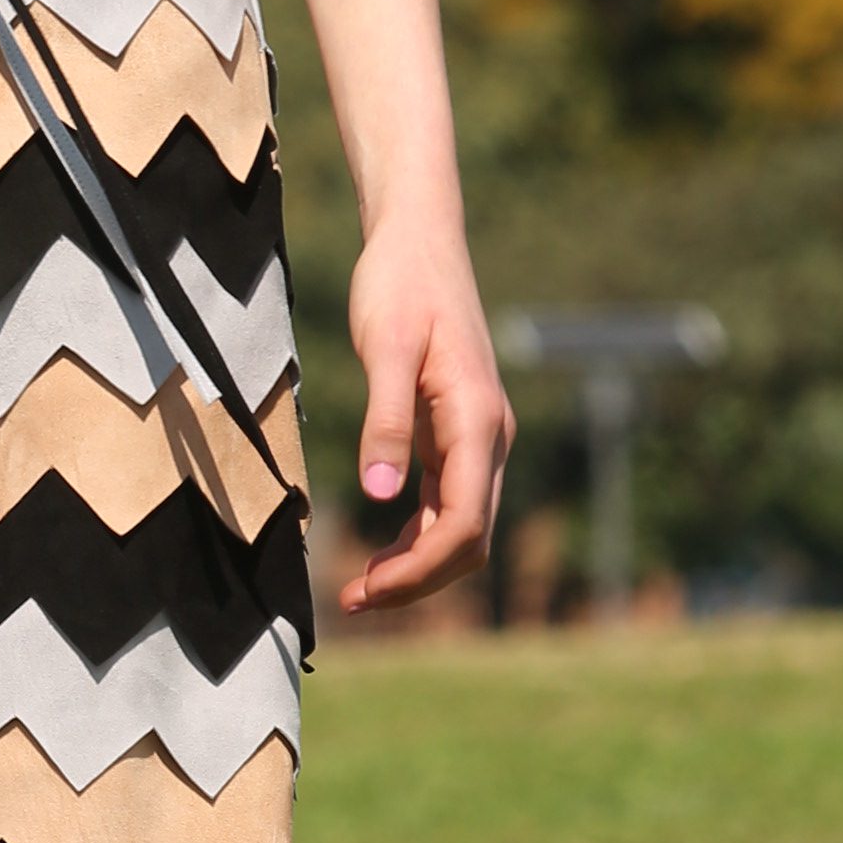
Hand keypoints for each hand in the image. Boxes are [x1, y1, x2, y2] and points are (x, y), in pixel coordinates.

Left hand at [339, 210, 508, 616]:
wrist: (419, 241)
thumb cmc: (400, 286)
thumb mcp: (386, 349)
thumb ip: (386, 421)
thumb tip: (379, 496)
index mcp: (477, 420)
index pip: (465, 523)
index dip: (420, 570)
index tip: (367, 589)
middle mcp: (489, 436)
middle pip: (470, 537)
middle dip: (418, 580)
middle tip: (353, 601)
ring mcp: (478, 436)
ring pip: (464, 525)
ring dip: (419, 565)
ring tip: (361, 588)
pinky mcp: (458, 431)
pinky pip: (451, 502)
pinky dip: (421, 536)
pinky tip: (382, 551)